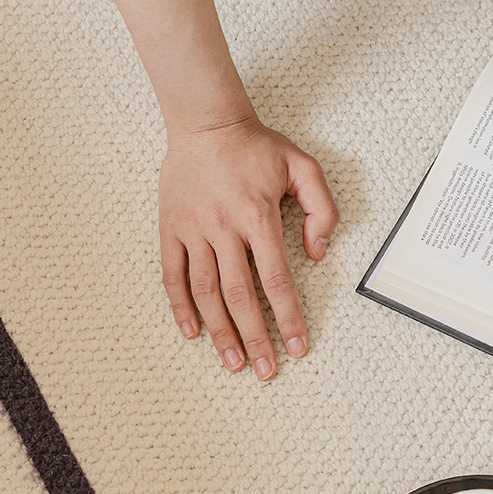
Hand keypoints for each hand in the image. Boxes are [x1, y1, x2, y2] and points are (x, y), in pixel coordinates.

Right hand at [158, 116, 338, 378]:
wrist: (206, 122)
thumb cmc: (258, 147)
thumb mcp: (305, 166)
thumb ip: (322, 208)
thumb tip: (317, 252)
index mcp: (258, 216)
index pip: (276, 280)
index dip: (288, 317)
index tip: (298, 347)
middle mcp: (224, 227)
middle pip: (241, 295)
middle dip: (255, 337)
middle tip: (265, 371)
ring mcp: (194, 229)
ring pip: (206, 292)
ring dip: (219, 331)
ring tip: (232, 362)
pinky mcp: (171, 228)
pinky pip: (172, 274)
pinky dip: (180, 307)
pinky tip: (191, 333)